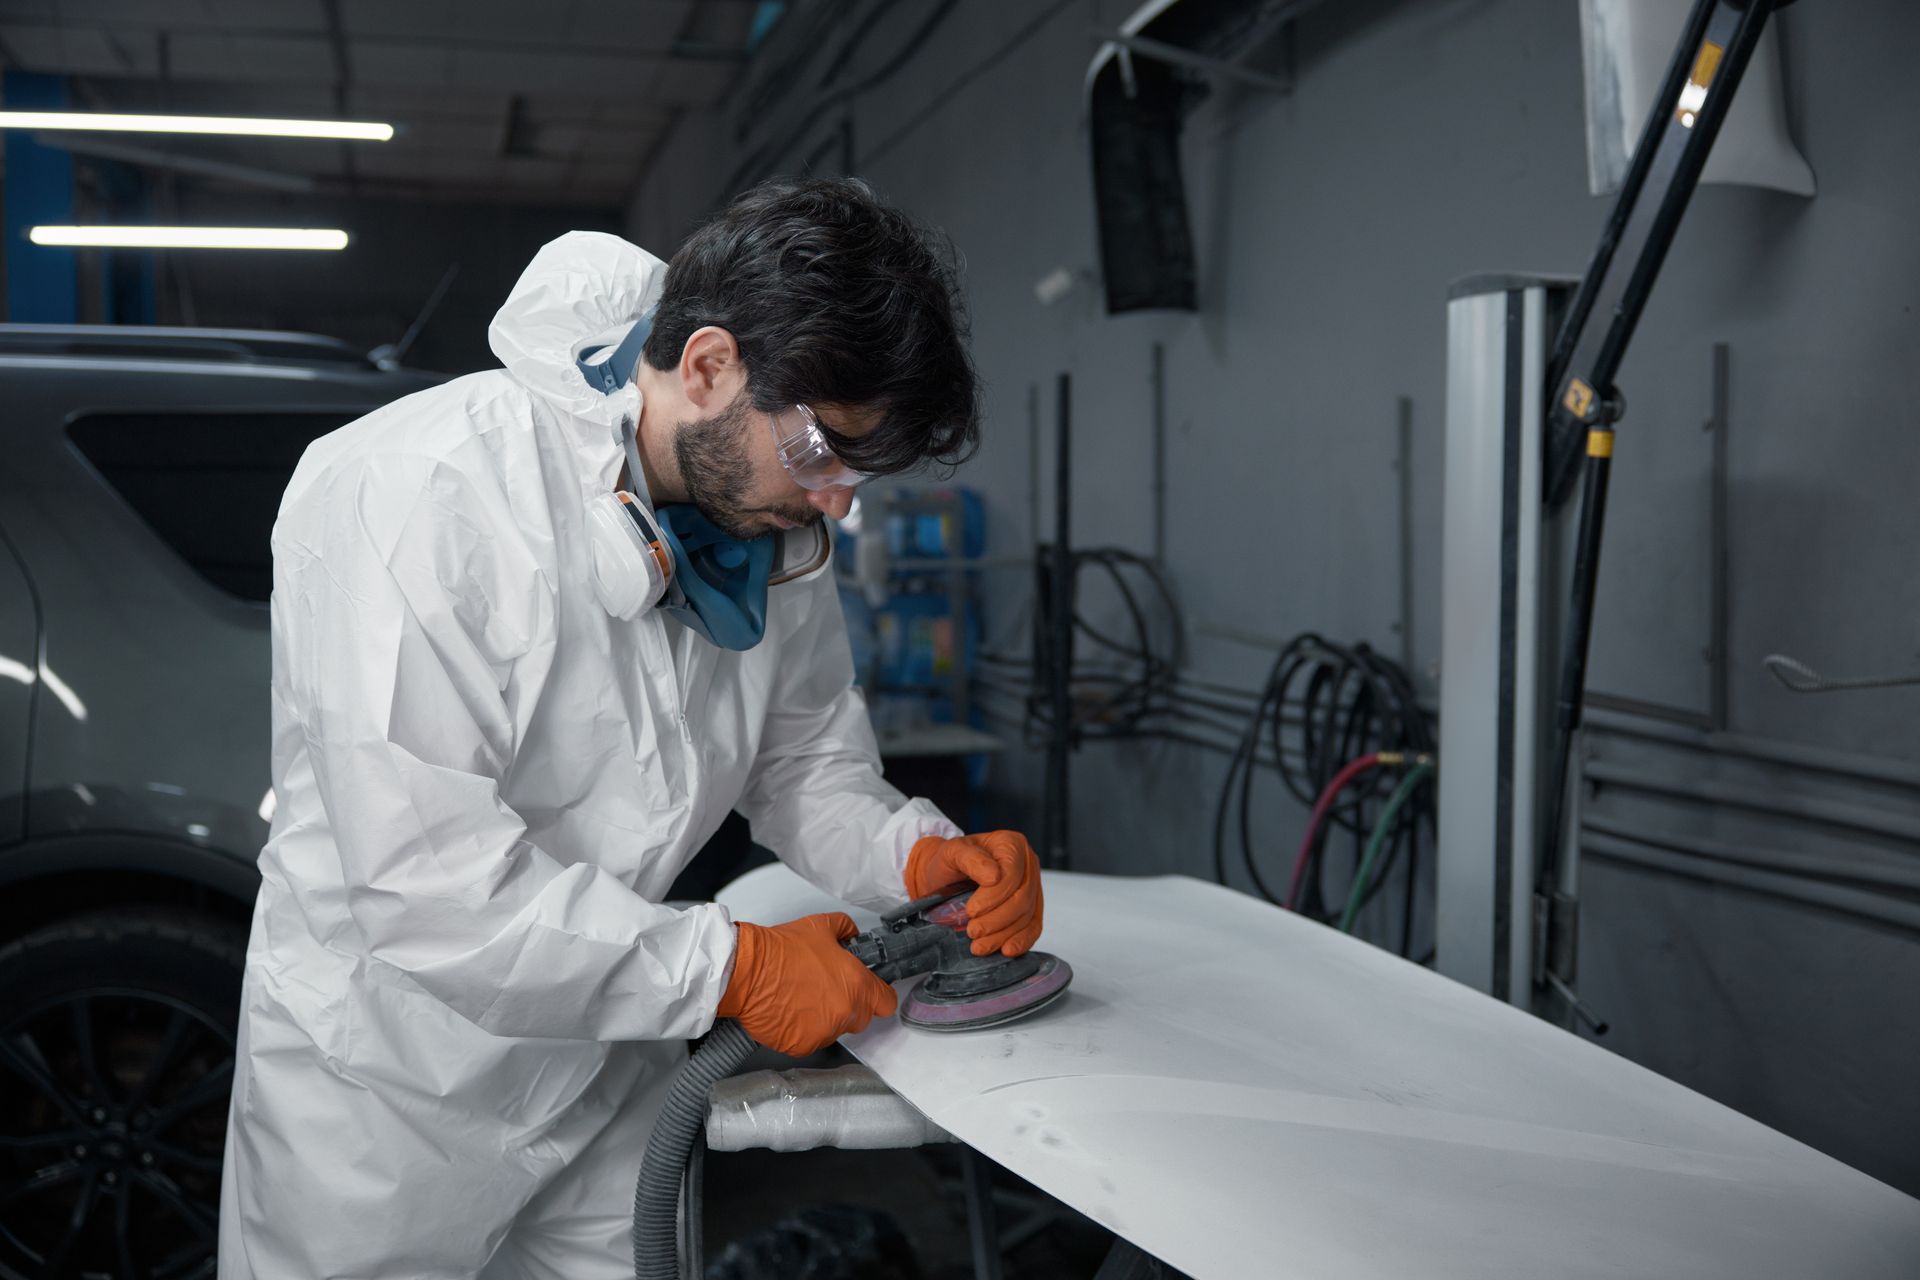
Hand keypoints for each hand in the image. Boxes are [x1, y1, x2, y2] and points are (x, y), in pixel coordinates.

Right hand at [716, 913, 898, 1056]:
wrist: (747, 971)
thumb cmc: (782, 949)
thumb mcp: (821, 925)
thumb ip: (846, 929)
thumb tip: (852, 935)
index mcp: (857, 985)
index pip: (886, 1003)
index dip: (878, 995)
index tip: (869, 992)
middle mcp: (846, 1013)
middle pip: (861, 1018)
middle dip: (849, 1005)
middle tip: (827, 989)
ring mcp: (824, 1033)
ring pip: (834, 1030)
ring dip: (825, 1018)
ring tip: (802, 997)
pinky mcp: (802, 1046)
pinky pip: (810, 1040)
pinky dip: (802, 1030)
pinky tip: (789, 1010)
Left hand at [906, 831, 1044, 957]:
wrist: (946, 876)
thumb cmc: (950, 862)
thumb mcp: (951, 852)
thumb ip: (970, 858)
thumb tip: (994, 876)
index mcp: (1012, 845)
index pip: (1012, 875)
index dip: (993, 897)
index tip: (971, 911)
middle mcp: (1028, 864)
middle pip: (1022, 899)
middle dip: (996, 920)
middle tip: (973, 931)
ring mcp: (1032, 887)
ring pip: (1027, 917)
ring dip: (1003, 935)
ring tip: (980, 945)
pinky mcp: (1031, 909)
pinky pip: (1033, 927)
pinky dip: (1021, 941)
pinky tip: (1006, 950)